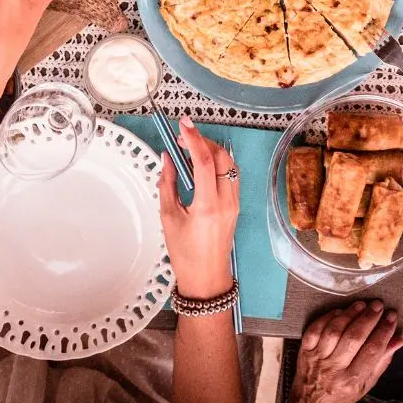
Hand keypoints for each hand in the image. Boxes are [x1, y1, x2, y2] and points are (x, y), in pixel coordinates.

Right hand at [159, 117, 238, 299]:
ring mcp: (234, 203)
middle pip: (221, 157)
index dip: (193, 139)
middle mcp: (226, 202)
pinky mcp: (236, 205)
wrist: (207, 278)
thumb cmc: (186, 254)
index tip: (183, 124)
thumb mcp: (168, 218)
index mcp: (208, 206)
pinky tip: (202, 164)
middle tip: (182, 136)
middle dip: (203, 141)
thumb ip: (167, 184)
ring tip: (190, 148)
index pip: (205, 162)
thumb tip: (166, 159)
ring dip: (211, 150)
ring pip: (229, 163)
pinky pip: (231, 174)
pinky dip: (218, 162)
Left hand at [288, 301, 401, 402]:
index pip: (372, 350)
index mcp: (352, 380)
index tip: (391, 318)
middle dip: (369, 318)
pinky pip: (315, 329)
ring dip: (350, 314)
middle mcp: (334, 369)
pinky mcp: (305, 350)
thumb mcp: (366, 385)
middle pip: (354, 338)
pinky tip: (340, 311)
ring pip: (335, 331)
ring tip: (362, 305)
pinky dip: (328, 317)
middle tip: (379, 306)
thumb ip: (381, 362)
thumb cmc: (340, 395)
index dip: (384, 331)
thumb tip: (397, 340)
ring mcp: (318, 358)